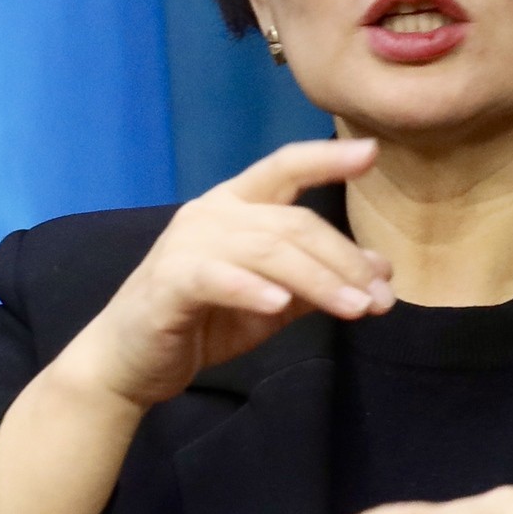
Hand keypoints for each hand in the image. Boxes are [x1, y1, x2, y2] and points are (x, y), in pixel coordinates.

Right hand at [51, 136, 391, 412]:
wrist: (130, 361)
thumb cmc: (202, 322)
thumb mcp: (273, 299)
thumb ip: (320, 280)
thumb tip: (382, 269)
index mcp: (234, 205)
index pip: (284, 169)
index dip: (325, 158)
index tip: (371, 152)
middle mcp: (210, 214)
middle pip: (291, 222)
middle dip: (344, 259)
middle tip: (382, 298)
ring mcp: (186, 244)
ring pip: (266, 249)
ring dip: (318, 280)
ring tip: (357, 309)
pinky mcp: (170, 282)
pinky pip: (217, 278)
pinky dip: (251, 289)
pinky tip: (278, 304)